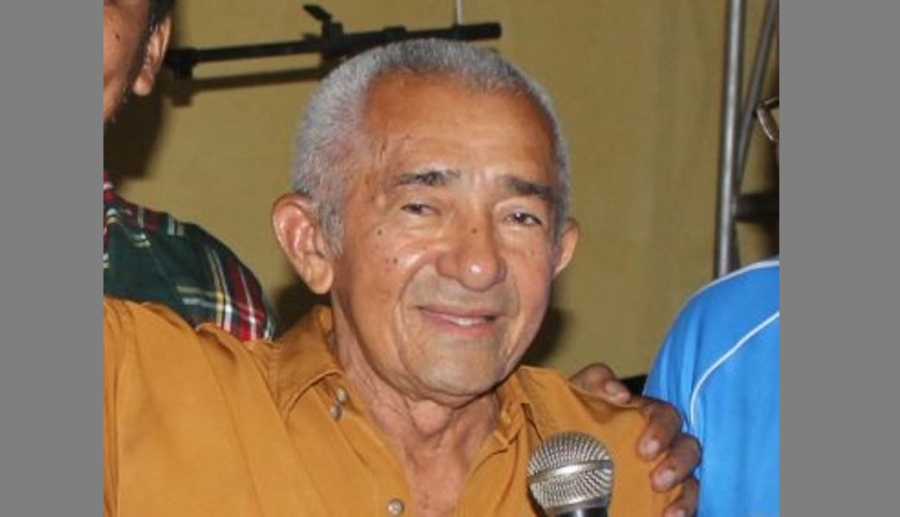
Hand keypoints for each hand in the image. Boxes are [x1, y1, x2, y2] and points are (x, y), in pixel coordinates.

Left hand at [569, 364, 699, 516]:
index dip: (661, 427)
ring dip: (680, 481)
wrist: (551, 461)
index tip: (644, 449)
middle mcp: (659, 442)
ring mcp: (663, 469)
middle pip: (686, 444)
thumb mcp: (575, 395)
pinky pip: (686, 498)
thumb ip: (594, 381)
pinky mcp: (663, 494)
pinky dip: (683, 505)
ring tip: (660, 491)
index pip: (664, 415)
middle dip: (676, 459)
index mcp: (642, 417)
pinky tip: (671, 514)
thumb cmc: (568, 421)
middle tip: (655, 478)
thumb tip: (619, 392)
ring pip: (689, 471)